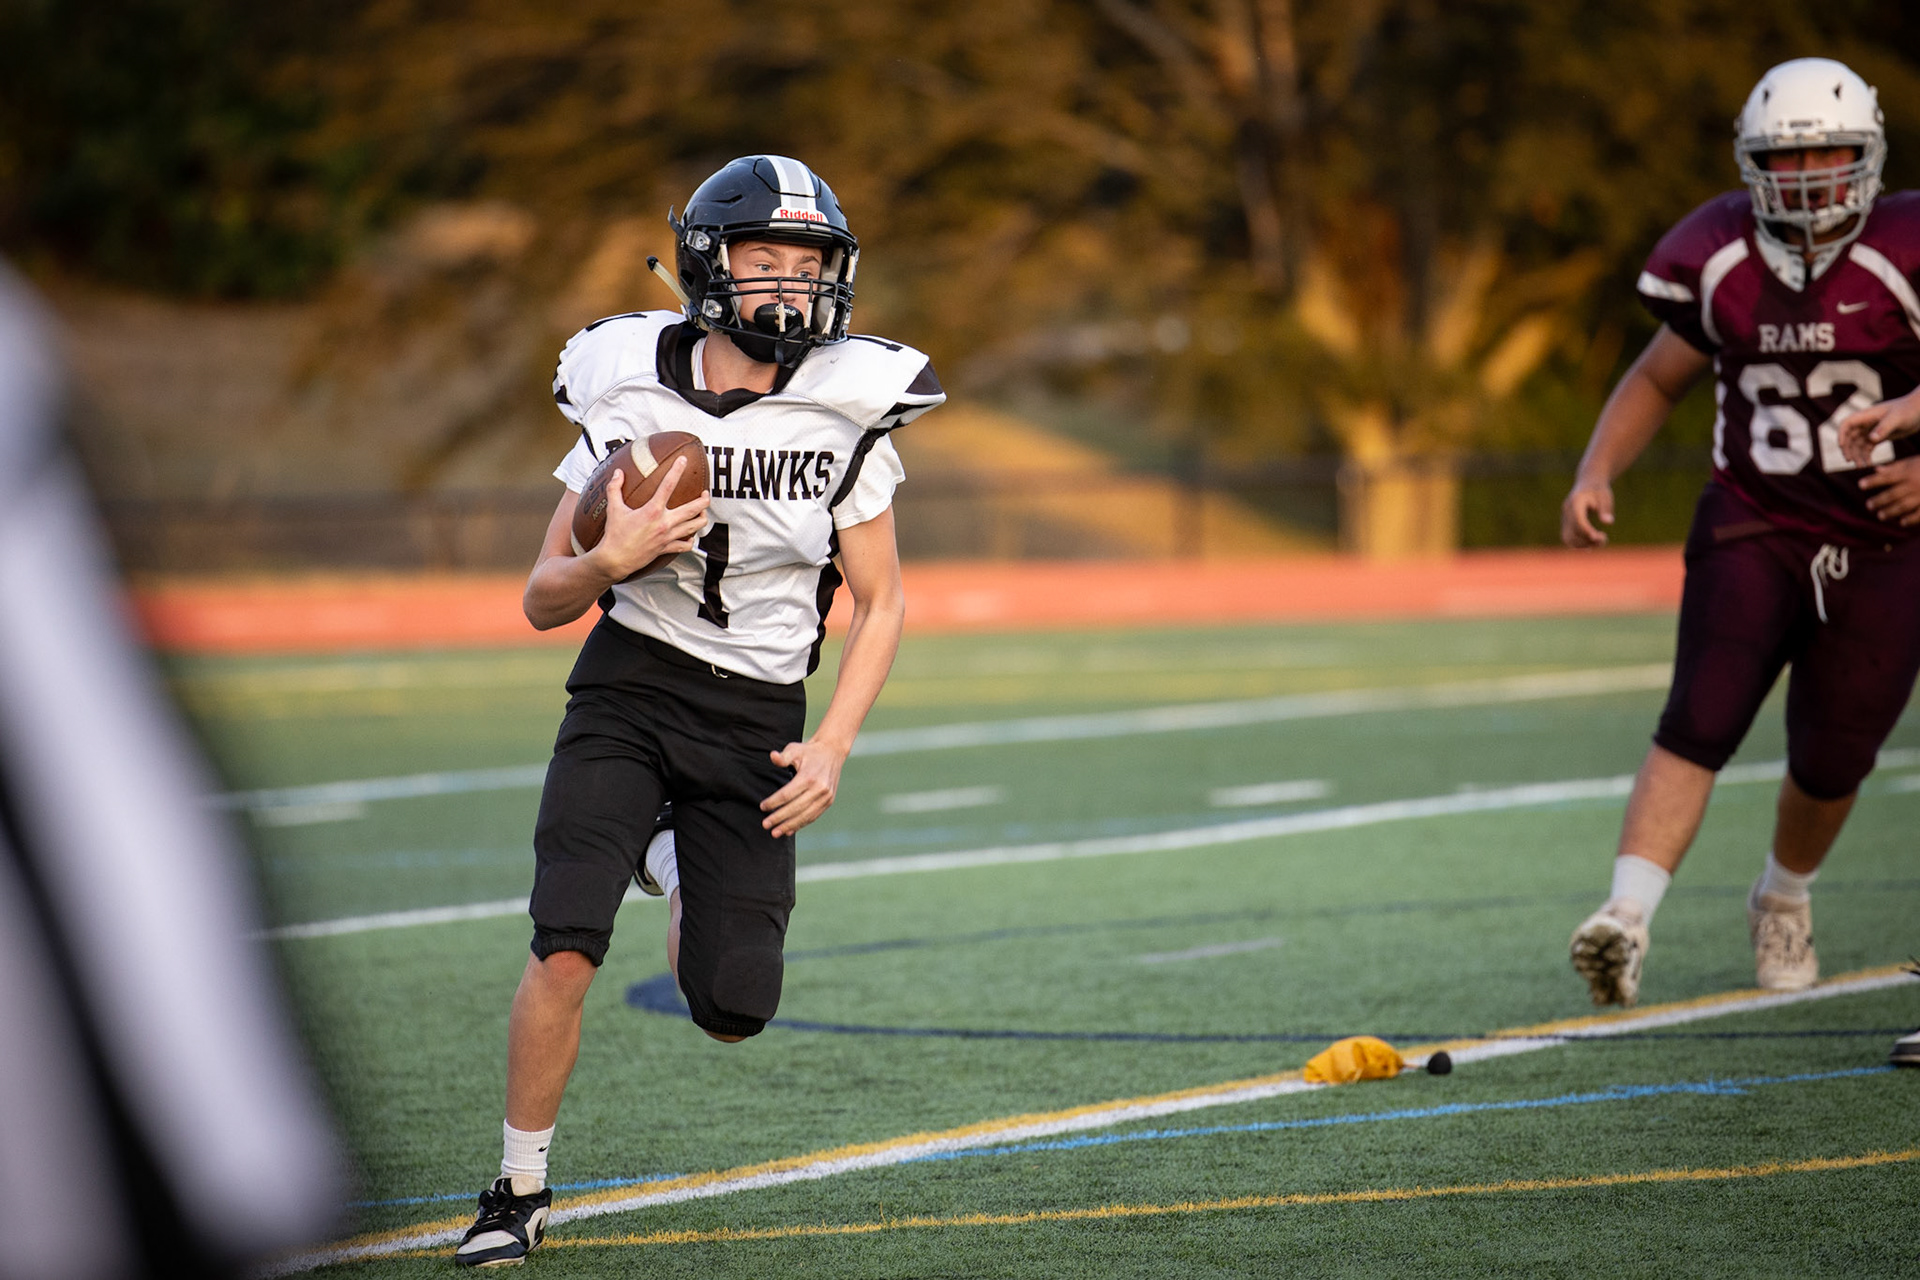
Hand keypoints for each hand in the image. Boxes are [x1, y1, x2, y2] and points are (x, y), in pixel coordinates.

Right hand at [587, 458, 709, 579]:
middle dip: (703, 500)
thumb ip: (615, 488)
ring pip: (694, 527)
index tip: (683, 461)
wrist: (615, 560)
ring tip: (703, 512)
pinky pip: (685, 545)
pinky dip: (690, 540)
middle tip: (705, 493)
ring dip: (702, 518)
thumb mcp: (613, 509)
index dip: (677, 470)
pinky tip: (690, 535)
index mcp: (652, 511)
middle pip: (693, 509)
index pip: (668, 485)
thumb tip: (617, 473)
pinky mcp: (667, 548)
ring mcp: (668, 537)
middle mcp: (664, 523)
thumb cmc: (614, 535)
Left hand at [760, 738, 847, 837]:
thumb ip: (783, 756)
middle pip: (795, 808)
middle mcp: (819, 789)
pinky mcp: (828, 802)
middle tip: (765, 824)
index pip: (787, 794)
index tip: (762, 807)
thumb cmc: (809, 752)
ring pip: (805, 816)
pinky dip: (801, 824)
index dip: (773, 802)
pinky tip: (789, 830)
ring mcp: (825, 797)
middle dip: (779, 818)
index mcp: (809, 777)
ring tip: (775, 833)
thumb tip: (772, 757)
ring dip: (789, 826)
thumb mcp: (795, 749)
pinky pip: (813, 816)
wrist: (832, 752)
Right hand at [1561, 476, 1613, 547]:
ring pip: (1568, 538)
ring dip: (1583, 545)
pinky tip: (1592, 545)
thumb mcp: (1605, 496)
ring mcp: (1564, 519)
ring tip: (1600, 543)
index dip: (1586, 531)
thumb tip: (1608, 522)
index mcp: (1575, 502)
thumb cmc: (1598, 491)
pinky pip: (1568, 538)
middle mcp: (1566, 511)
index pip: (1577, 520)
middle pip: (1572, 531)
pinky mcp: (1566, 525)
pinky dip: (1579, 544)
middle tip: (1604, 539)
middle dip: (1587, 539)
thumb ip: (1605, 508)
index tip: (1598, 538)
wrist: (1587, 485)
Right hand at [1838, 388, 1919, 465]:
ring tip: (1861, 466)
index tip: (1841, 446)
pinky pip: (1867, 447)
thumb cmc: (1909, 410)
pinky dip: (1866, 455)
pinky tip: (1868, 464)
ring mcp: (1872, 430)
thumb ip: (1884, 428)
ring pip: (1858, 444)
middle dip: (1848, 449)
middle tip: (1850, 461)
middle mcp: (1866, 423)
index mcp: (1867, 415)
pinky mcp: (1879, 436)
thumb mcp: (1897, 419)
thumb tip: (1871, 439)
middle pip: (1849, 436)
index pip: (1847, 424)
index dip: (1841, 434)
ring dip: (1857, 455)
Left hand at [1860, 456, 1919, 525]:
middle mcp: (1914, 484)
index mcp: (1909, 471)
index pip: (1887, 476)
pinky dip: (1911, 519)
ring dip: (1891, 511)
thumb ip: (1896, 466)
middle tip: (1868, 505)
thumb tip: (1877, 470)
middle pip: (1893, 494)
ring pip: (1904, 505)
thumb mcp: (1914, 461)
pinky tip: (1902, 522)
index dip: (1873, 480)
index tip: (1860, 484)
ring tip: (1881, 516)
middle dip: (1879, 500)